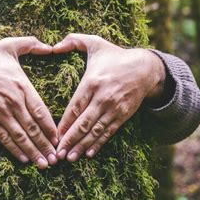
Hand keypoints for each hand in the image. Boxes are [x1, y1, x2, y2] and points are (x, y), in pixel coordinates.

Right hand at [0, 37, 57, 168]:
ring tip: (44, 164)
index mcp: (21, 85)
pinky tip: (24, 159)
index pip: (41, 111)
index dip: (51, 127)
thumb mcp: (9, 46)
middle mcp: (13, 102)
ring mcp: (0, 112)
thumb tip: (51, 46)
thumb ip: (31, 44)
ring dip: (34, 151)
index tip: (60, 138)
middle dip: (46, 145)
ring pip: (21, 136)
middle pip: (33, 128)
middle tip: (57, 158)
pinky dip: (15, 149)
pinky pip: (4, 138)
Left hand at [53, 34, 166, 161]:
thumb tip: (52, 46)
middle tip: (57, 155)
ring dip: (81, 146)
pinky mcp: (123, 115)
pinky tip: (88, 154)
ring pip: (95, 131)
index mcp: (92, 82)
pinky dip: (98, 144)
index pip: (74, 107)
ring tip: (69, 158)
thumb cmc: (115, 56)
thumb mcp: (95, 43)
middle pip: (83, 123)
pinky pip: (108, 132)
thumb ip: (73, 41)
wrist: (146, 68)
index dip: (64, 124)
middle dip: (69, 140)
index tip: (53, 136)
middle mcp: (102, 98)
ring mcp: (114, 108)